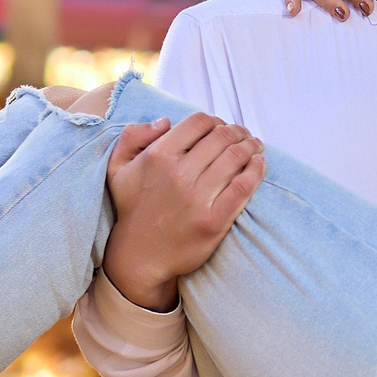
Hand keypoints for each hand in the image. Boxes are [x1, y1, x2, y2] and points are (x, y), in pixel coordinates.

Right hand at [102, 114, 264, 311]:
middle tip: (243, 135)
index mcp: (158, 156)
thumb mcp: (117, 168)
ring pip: (236, 157)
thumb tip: (165, 120)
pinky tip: (259, 163)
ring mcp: (198, 198)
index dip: (214, 120)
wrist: (139, 256)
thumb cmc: (132, 208)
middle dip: (237, 131)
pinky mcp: (214, 221)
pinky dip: (256, 170)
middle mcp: (178, 174)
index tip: (220, 126)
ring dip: (251, 146)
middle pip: (222, 137)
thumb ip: (133, 136)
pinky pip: (243, 186)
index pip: (198, 122)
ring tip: (255, 146)